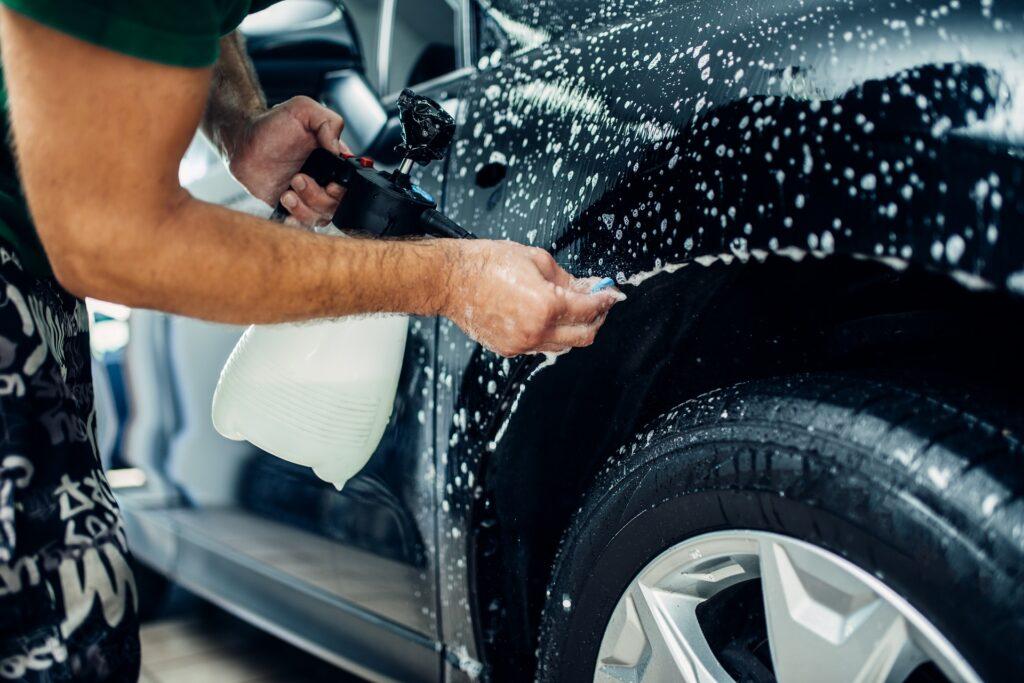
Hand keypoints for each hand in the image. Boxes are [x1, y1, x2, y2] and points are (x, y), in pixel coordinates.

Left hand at [227, 96, 350, 225]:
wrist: (242, 140)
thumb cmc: (272, 124)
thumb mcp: (304, 110)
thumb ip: (329, 123)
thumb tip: (339, 150)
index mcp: (333, 162)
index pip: (351, 185)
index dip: (342, 189)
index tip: (329, 183)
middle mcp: (324, 181)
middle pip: (337, 206)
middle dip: (318, 197)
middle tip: (298, 179)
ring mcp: (307, 196)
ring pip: (320, 218)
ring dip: (305, 209)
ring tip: (287, 193)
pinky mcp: (290, 208)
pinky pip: (301, 225)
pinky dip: (296, 223)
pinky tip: (285, 207)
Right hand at [441, 240, 623, 356]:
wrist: (451, 280)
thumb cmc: (486, 264)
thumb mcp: (536, 259)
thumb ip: (566, 278)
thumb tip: (583, 287)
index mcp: (546, 305)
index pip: (590, 308)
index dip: (606, 299)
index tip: (612, 294)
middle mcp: (536, 330)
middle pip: (583, 336)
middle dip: (597, 320)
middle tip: (600, 306)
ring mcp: (522, 343)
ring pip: (563, 346)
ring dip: (575, 330)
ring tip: (575, 311)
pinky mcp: (509, 349)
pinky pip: (540, 347)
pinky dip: (551, 335)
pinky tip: (549, 319)